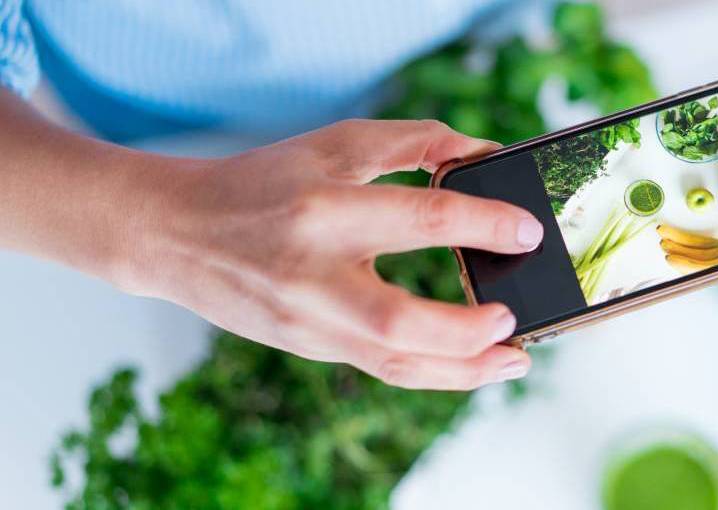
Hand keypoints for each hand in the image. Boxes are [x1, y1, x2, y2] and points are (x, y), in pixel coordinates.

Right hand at [126, 120, 542, 389]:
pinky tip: (473, 364)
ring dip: (463, 371)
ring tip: (515, 360)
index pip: (421, 219)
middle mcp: (314, 274)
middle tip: (513, 319)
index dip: (484, 225)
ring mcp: (309, 321)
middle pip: (399, 321)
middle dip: (467, 330)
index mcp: (324, 209)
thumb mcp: (336, 143)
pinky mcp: (311, 347)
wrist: (176, 234)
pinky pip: (382, 370)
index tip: (527, 231)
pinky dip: (434, 372)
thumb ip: (415, 142)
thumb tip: (484, 156)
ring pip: (393, 363)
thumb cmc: (265, 181)